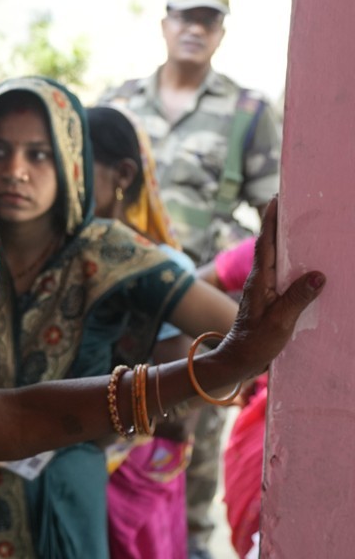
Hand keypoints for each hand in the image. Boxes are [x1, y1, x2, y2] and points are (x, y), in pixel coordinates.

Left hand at [214, 197, 324, 379]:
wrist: (239, 359)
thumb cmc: (256, 342)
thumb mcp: (280, 321)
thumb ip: (297, 298)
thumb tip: (319, 275)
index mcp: (260, 280)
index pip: (265, 244)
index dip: (270, 221)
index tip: (276, 199)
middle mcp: (260, 279)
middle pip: (270, 245)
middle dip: (280, 223)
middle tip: (294, 203)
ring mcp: (264, 288)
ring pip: (276, 257)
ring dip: (286, 239)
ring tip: (302, 223)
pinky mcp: (269, 297)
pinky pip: (282, 271)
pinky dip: (291, 260)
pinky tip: (303, 259)